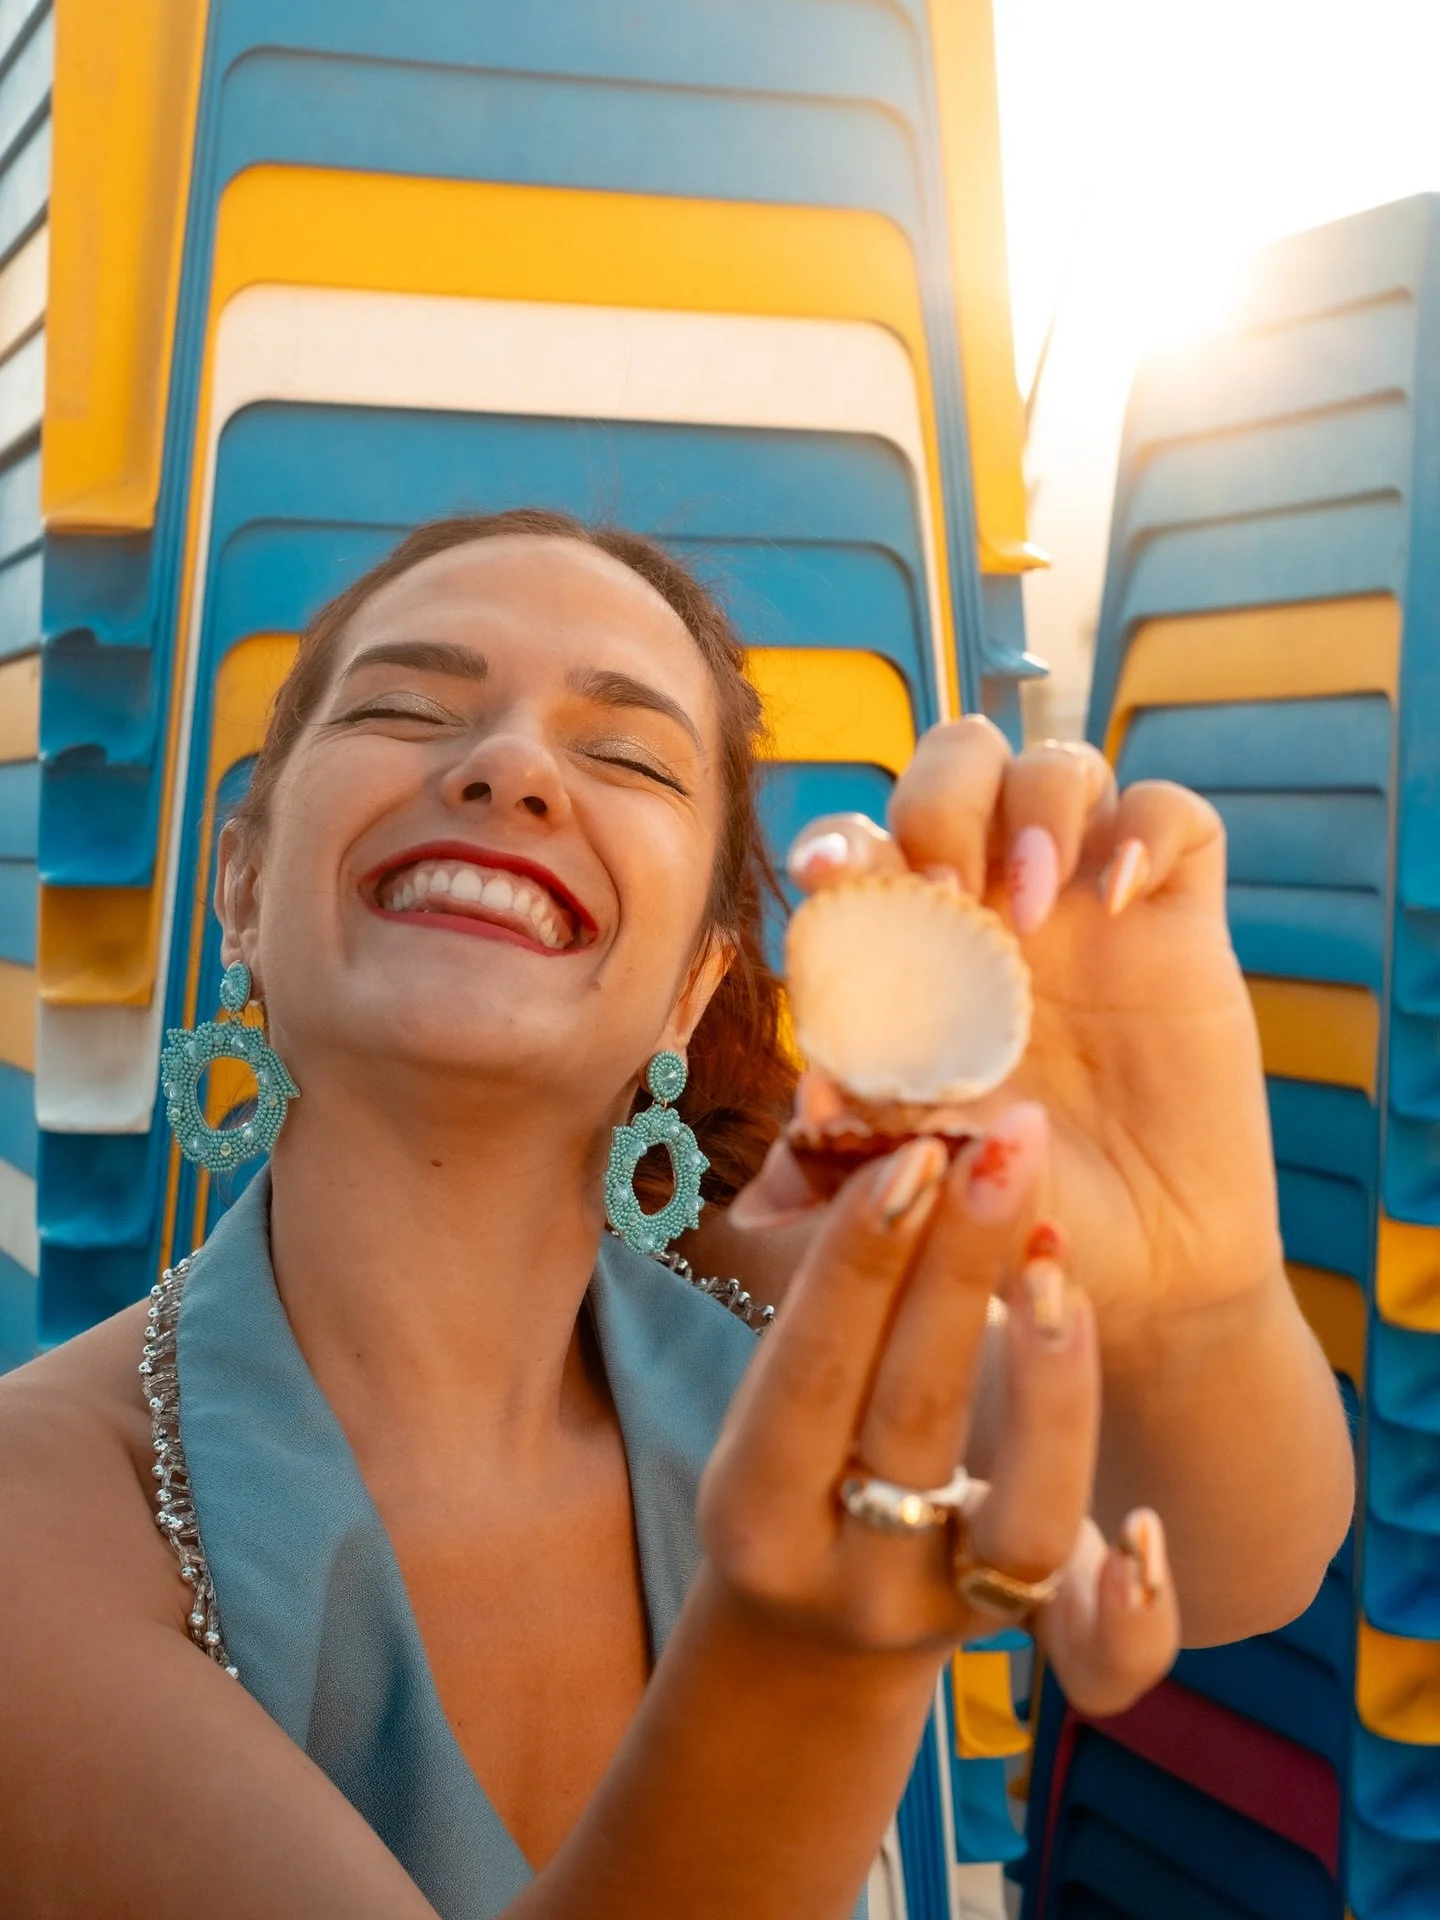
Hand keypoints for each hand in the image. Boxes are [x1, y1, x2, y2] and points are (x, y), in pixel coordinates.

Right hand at [701, 1126, 1177, 1713]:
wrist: (815, 1633)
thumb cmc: (796, 1463)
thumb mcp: (772, 1395)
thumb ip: (817, 1278)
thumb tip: (831, 1096)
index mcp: (753, 1504)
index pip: (808, 1372)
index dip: (856, 1262)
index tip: (910, 1150)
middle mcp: (845, 1568)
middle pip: (913, 1418)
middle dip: (960, 1271)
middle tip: (1008, 1142)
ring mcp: (940, 1613)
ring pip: (1022, 1522)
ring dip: (1052, 1387)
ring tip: (1063, 1261)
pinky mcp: (1027, 1642)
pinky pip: (1093, 1651)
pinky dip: (1131, 1604)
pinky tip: (1148, 1530)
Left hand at [764, 717, 1281, 1361]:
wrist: (1143, 1264)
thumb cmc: (1014, 1213)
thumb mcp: (925, 1180)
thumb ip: (864, 1142)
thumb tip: (796, 1126)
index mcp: (913, 947)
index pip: (866, 845)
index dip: (840, 839)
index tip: (827, 873)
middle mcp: (995, 904)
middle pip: (958, 762)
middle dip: (939, 799)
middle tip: (944, 884)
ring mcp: (1089, 903)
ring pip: (1057, 767)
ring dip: (1034, 806)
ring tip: (1029, 904)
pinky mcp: (1179, 918)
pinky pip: (1173, 814)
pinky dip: (1145, 828)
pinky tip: (1119, 898)